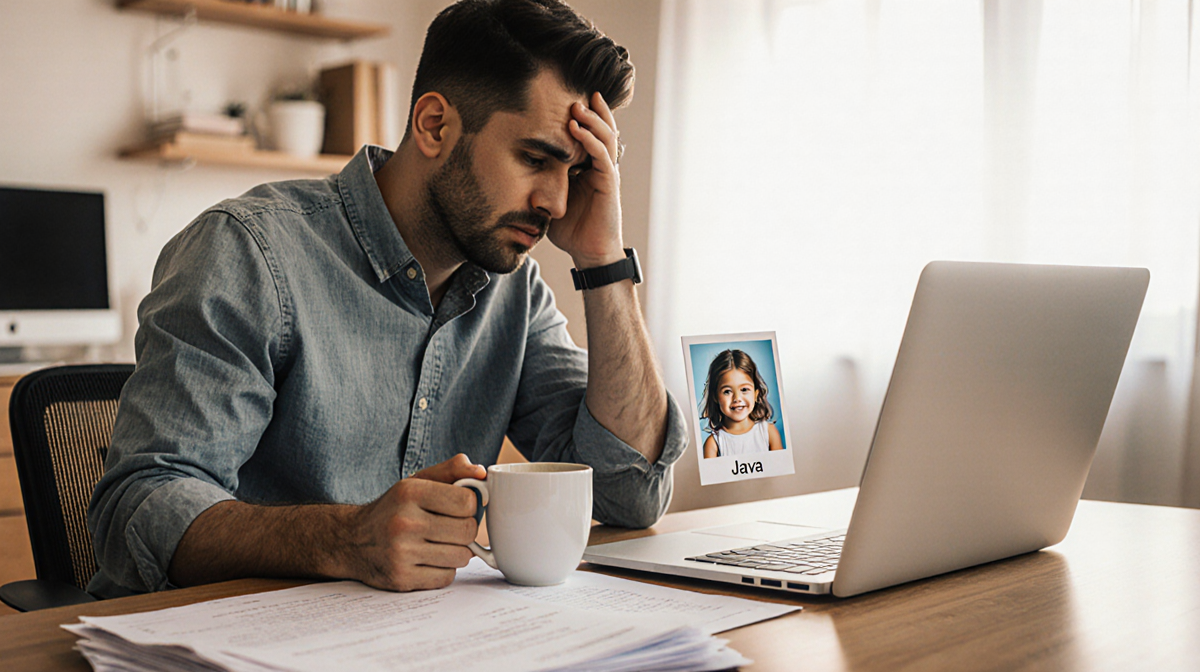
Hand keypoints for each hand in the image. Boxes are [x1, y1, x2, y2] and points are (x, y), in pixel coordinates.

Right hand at [343, 454, 485, 590]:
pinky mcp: (401, 578)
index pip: (467, 502)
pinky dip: (443, 569)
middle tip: (450, 527)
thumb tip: (482, 472)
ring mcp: (401, 553)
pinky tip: (427, 559)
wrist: (352, 540)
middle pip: (468, 531)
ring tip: (438, 543)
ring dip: (456, 551)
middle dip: (465, 530)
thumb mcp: (417, 481)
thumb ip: (452, 471)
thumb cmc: (394, 508)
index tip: (459, 507)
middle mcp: (404, 522)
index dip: (469, 505)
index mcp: (410, 492)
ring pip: (461, 557)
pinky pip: (446, 577)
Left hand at [547, 92, 626, 268]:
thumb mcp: (547, 200)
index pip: (586, 135)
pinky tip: (577, 129)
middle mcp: (599, 166)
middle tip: (573, 94)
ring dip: (591, 119)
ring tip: (577, 105)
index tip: (561, 101)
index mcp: (587, 168)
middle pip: (601, 129)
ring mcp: (606, 172)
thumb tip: (509, 173)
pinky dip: (590, 140)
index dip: (580, 118)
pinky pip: (602, 155)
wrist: (589, 252)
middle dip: (590, 110)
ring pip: (605, 136)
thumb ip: (537, 184)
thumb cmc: (570, 229)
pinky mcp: (609, 182)